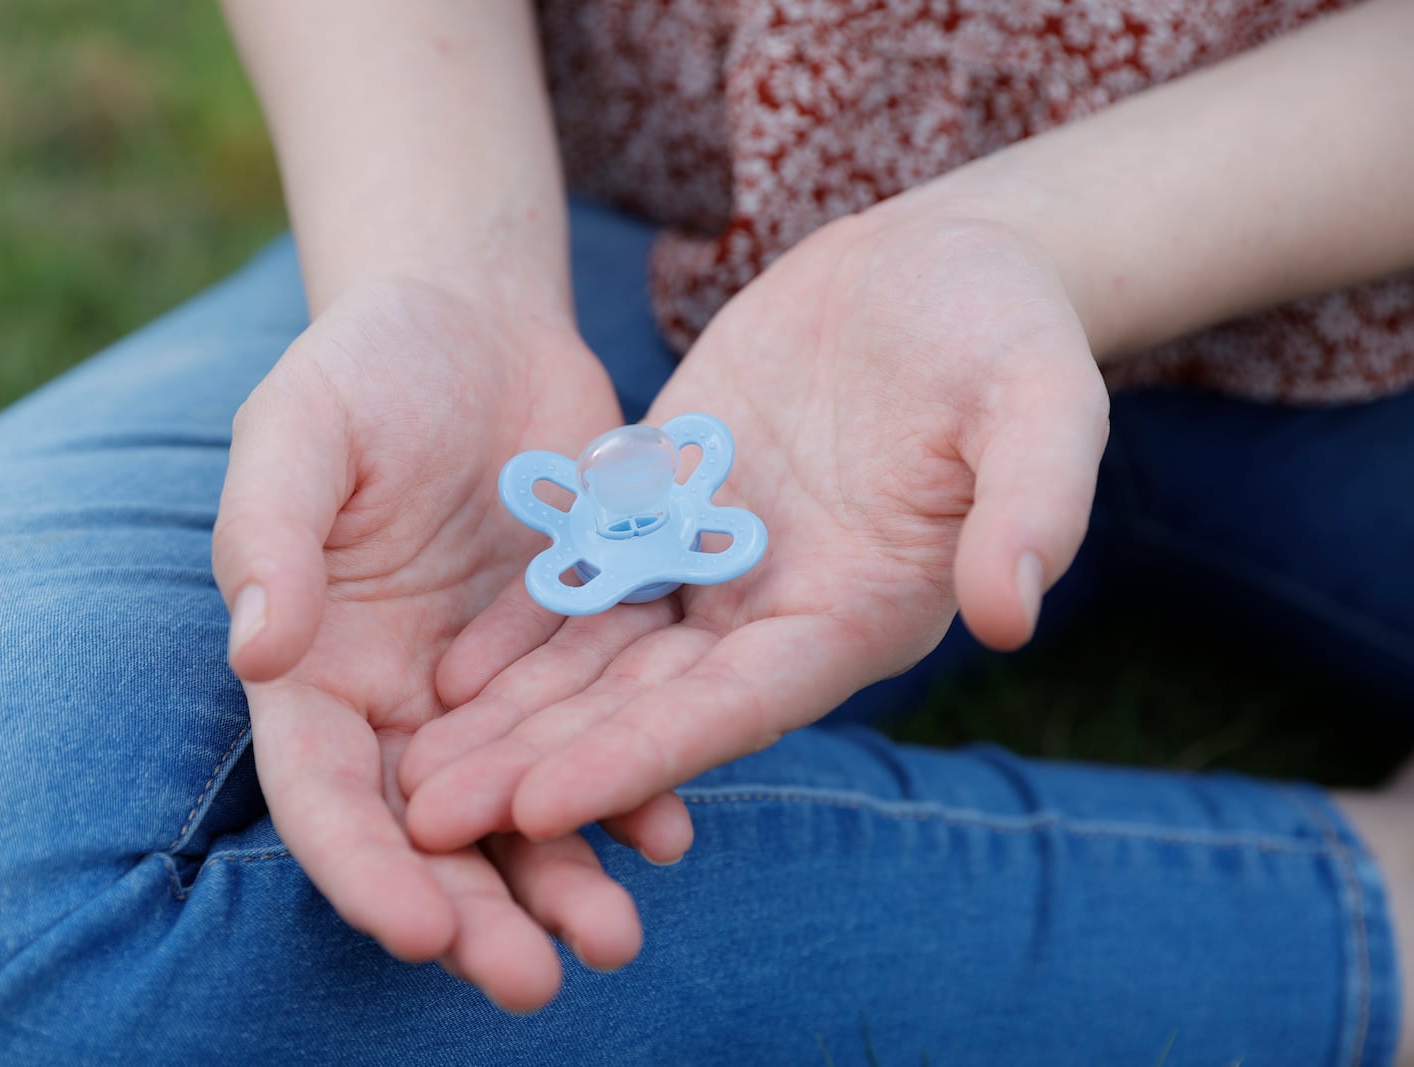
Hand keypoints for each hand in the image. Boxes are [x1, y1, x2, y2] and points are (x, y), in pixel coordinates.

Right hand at [211, 276, 692, 1010]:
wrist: (475, 320)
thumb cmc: (365, 367)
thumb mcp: (299, 429)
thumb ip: (272, 534)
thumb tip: (261, 648)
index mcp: (314, 664)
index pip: (323, 790)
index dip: (362, 866)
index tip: (418, 929)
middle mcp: (400, 695)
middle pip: (429, 827)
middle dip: (474, 909)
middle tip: (531, 981)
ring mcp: (491, 682)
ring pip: (523, 801)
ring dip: (563, 874)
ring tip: (616, 939)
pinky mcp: (576, 649)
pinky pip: (601, 732)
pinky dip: (630, 785)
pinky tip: (672, 828)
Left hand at [399, 207, 1109, 848]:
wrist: (940, 266)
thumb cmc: (1006, 326)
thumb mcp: (1042, 398)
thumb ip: (1032, 503)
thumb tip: (1012, 612)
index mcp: (857, 613)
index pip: (735, 705)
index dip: (641, 757)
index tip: (543, 807)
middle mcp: (777, 611)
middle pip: (645, 708)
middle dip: (542, 763)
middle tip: (432, 821)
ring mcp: (719, 564)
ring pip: (600, 660)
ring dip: (513, 719)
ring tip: (415, 775)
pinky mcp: (674, 510)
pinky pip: (587, 581)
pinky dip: (521, 629)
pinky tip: (443, 673)